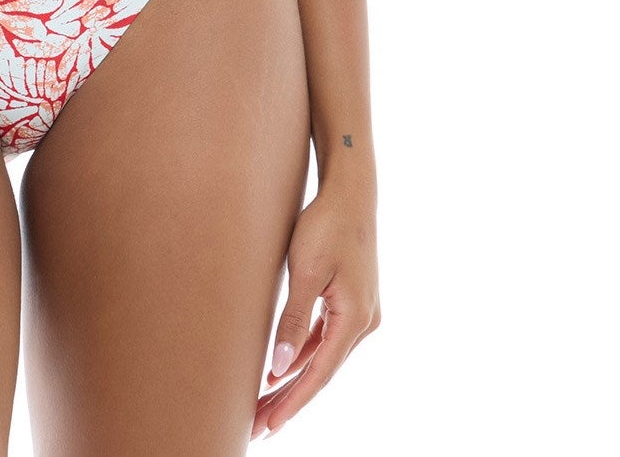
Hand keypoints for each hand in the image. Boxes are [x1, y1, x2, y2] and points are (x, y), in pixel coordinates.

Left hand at [251, 180, 379, 439]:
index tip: (268, 427)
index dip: (292, 403)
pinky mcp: (350, 302)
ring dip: (294, 380)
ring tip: (263, 404)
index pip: (318, 375)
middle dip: (288, 399)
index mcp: (354, 321)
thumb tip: (278, 369)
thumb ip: (293, 321)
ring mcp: (359, 313)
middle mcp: (363, 324)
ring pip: (322, 358)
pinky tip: (282, 369)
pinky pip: (324, 339)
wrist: (350, 191)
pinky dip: (303, 355)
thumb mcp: (305, 272)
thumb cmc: (326, 225)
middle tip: (256, 426)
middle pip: (321, 373)